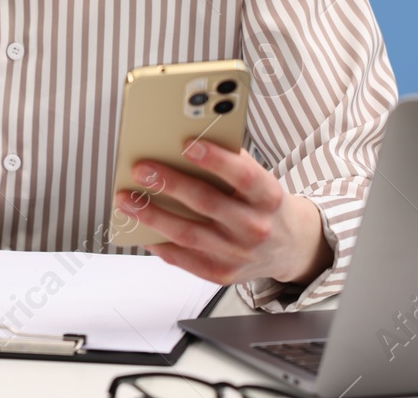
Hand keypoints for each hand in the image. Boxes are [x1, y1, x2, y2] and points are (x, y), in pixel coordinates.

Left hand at [114, 140, 331, 287]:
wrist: (290, 246)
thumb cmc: (264, 204)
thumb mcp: (260, 180)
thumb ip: (231, 164)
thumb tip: (183, 146)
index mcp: (268, 197)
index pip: (243, 175)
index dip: (215, 159)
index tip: (186, 144)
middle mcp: (255, 227)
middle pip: (206, 203)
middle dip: (169, 184)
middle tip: (140, 169)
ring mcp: (238, 254)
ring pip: (188, 233)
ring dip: (152, 215)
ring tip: (127, 199)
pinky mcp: (222, 274)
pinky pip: (184, 259)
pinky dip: (159, 243)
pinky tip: (141, 229)